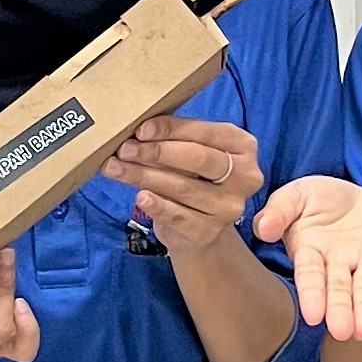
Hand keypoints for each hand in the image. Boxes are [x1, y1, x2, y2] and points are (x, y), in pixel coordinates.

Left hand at [106, 118, 261, 255]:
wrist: (197, 228)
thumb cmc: (193, 178)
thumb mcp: (191, 151)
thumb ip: (176, 137)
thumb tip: (140, 131)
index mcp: (243, 146)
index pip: (207, 133)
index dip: (172, 129)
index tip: (142, 129)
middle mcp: (245, 177)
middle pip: (199, 159)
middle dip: (158, 152)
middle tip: (126, 149)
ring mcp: (228, 207)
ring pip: (183, 187)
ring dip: (145, 176)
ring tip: (117, 168)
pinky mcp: (208, 231)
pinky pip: (177, 215)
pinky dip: (157, 205)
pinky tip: (140, 196)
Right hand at [253, 174, 361, 341]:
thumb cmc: (323, 199)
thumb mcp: (297, 195)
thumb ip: (279, 209)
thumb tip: (263, 228)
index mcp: (311, 251)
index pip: (310, 274)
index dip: (312, 293)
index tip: (312, 314)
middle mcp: (339, 264)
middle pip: (339, 288)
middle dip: (340, 308)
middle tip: (341, 330)